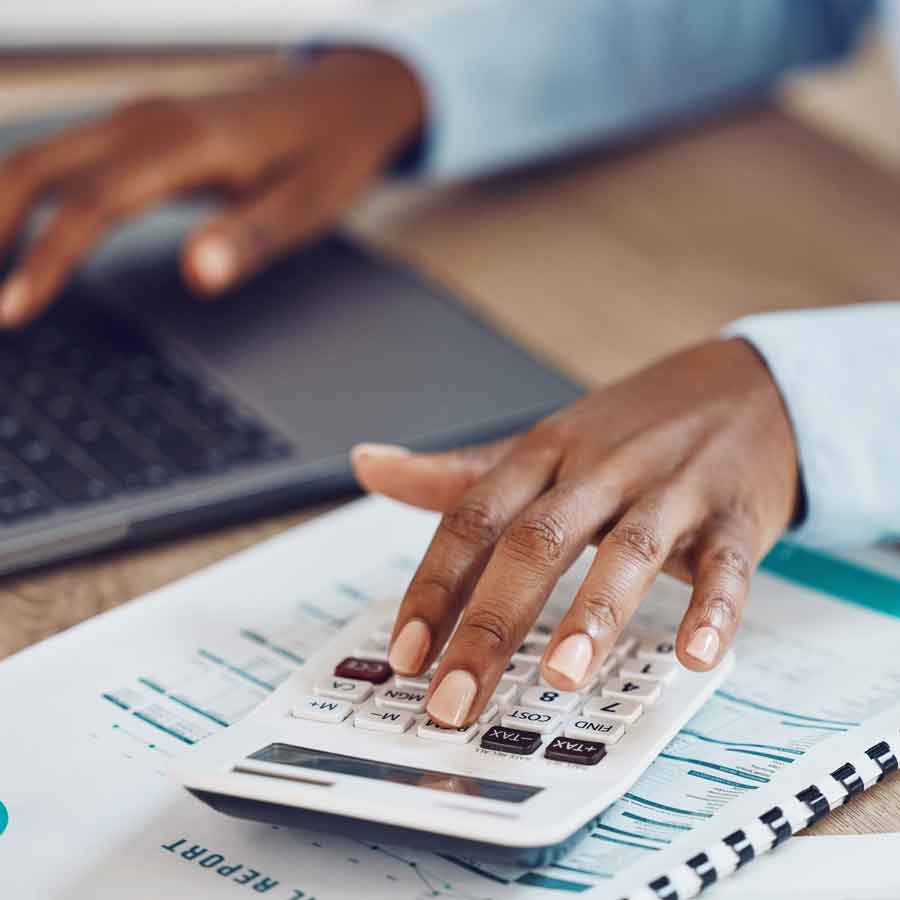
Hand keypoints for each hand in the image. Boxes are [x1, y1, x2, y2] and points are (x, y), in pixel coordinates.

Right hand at [0, 49, 423, 327]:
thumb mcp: (307, 206)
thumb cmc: (328, 155)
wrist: (344, 100)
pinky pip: (63, 163)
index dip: (45, 259)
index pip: (91, 202)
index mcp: (183, 143)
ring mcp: (137, 122)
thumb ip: (250, 238)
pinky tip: (17, 238)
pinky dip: (26, 200)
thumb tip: (198, 274)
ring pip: (39, 160)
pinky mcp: (138, 133)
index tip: (11, 312)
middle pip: (35, 168)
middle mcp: (145, 122)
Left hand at [352, 338, 798, 726]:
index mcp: (545, 454)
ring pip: (627, 548)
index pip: (475, 519)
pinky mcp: (735, 515)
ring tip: (559, 675)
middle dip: (492, 623)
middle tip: (456, 697)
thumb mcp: (542, 443)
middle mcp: (601, 468)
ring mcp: (671, 488)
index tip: (406, 652)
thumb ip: (459, 472)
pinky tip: (693, 655)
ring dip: (592, 612)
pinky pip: (725, 564)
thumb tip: (368, 463)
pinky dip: (712, 608)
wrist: (743, 386)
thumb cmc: (630, 428)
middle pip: (536, 540)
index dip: (435, 585)